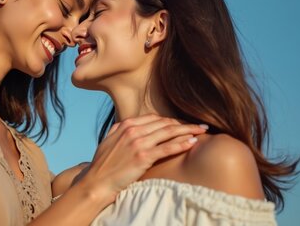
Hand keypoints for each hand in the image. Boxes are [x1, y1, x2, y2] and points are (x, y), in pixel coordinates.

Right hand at [78, 114, 207, 203]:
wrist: (97, 181)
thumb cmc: (103, 163)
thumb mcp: (109, 140)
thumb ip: (119, 130)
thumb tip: (129, 124)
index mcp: (126, 125)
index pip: (154, 118)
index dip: (171, 120)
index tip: (182, 123)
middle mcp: (133, 131)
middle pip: (165, 123)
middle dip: (184, 123)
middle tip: (199, 125)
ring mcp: (138, 143)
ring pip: (169, 132)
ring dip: (188, 130)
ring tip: (202, 130)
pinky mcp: (143, 157)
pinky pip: (167, 148)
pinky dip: (181, 144)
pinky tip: (192, 142)